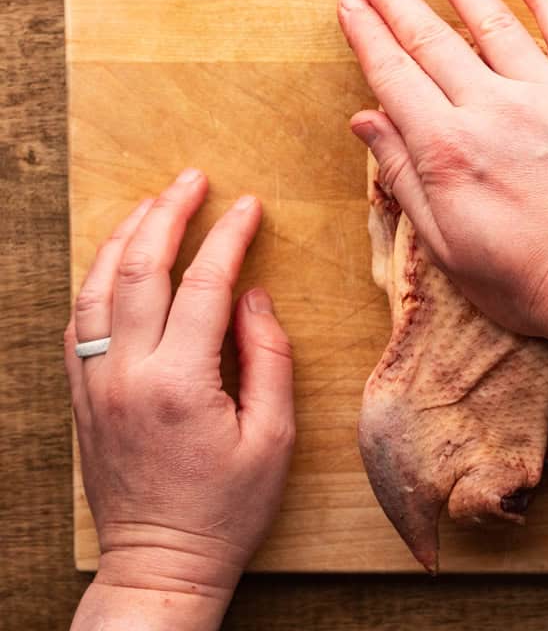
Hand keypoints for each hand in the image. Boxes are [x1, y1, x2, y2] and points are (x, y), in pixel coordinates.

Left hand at [66, 170, 293, 627]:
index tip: (248, 205)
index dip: (228, 236)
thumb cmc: (227, 508)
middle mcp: (127, 375)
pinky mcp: (83, 398)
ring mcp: (96, 385)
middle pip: (136, 270)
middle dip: (166, 214)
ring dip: (123, 238)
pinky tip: (115, 262)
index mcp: (180, 383)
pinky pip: (77, 322)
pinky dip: (96, 280)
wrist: (162, 562)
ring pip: (94, 288)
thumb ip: (266, 358)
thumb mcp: (274, 438)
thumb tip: (252, 298)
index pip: (202, 284)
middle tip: (191, 179)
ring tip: (152, 205)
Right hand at [339, 0, 547, 345]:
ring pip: (492, 23)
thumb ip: (406, 178)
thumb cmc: (529, 281)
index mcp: (448, 150)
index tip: (350, 5)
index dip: (368, 36)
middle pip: (432, 40)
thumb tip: (365, 121)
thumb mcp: (448, 246)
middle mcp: (493, 110)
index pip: (394, 76)